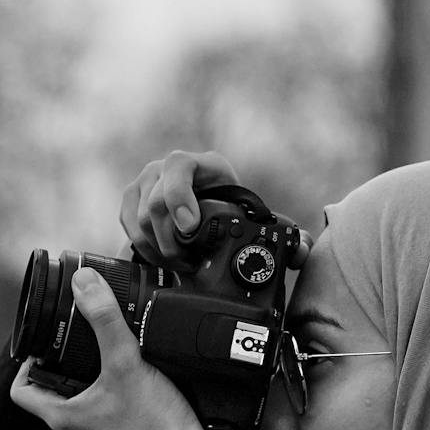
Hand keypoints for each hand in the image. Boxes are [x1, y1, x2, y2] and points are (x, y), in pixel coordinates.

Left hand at [10, 268, 220, 429]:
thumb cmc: (153, 423)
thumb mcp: (126, 361)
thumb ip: (105, 321)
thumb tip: (85, 284)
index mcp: (63, 415)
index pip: (21, 390)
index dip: (26, 364)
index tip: (44, 344)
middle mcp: (76, 429)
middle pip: (51, 392)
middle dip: (60, 365)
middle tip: (77, 339)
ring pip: (80, 401)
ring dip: (87, 377)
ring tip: (106, 352)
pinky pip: (106, 410)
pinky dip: (112, 391)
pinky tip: (133, 376)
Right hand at [118, 149, 309, 268]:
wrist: (205, 207)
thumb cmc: (232, 212)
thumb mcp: (255, 217)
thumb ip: (285, 235)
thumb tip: (302, 250)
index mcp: (199, 164)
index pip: (178, 168)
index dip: (180, 198)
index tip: (189, 228)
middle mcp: (165, 167)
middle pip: (154, 205)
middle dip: (172, 242)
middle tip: (190, 264)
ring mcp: (144, 183)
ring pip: (138, 220)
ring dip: (159, 249)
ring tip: (180, 265)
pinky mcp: (129, 201)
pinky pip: (126, 226)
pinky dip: (143, 248)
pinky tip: (163, 260)